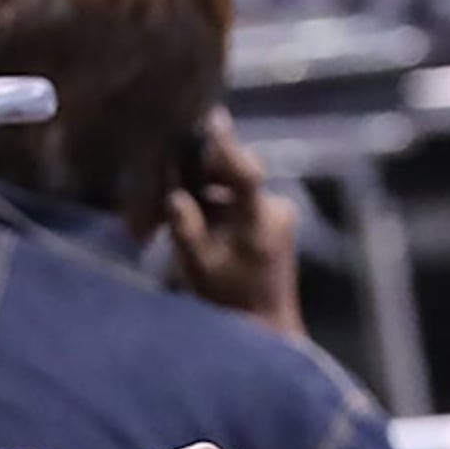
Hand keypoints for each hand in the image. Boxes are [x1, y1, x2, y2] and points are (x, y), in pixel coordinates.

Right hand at [161, 117, 305, 339]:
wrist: (268, 330)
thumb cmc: (231, 305)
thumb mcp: (199, 268)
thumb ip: (186, 227)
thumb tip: (174, 194)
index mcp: (259, 221)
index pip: (246, 172)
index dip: (227, 145)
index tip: (211, 118)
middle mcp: (274, 211)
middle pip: (236, 174)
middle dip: (204, 170)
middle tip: (172, 166)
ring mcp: (278, 215)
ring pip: (235, 188)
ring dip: (208, 189)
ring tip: (179, 197)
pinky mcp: (274, 223)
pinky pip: (240, 202)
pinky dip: (218, 205)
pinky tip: (197, 214)